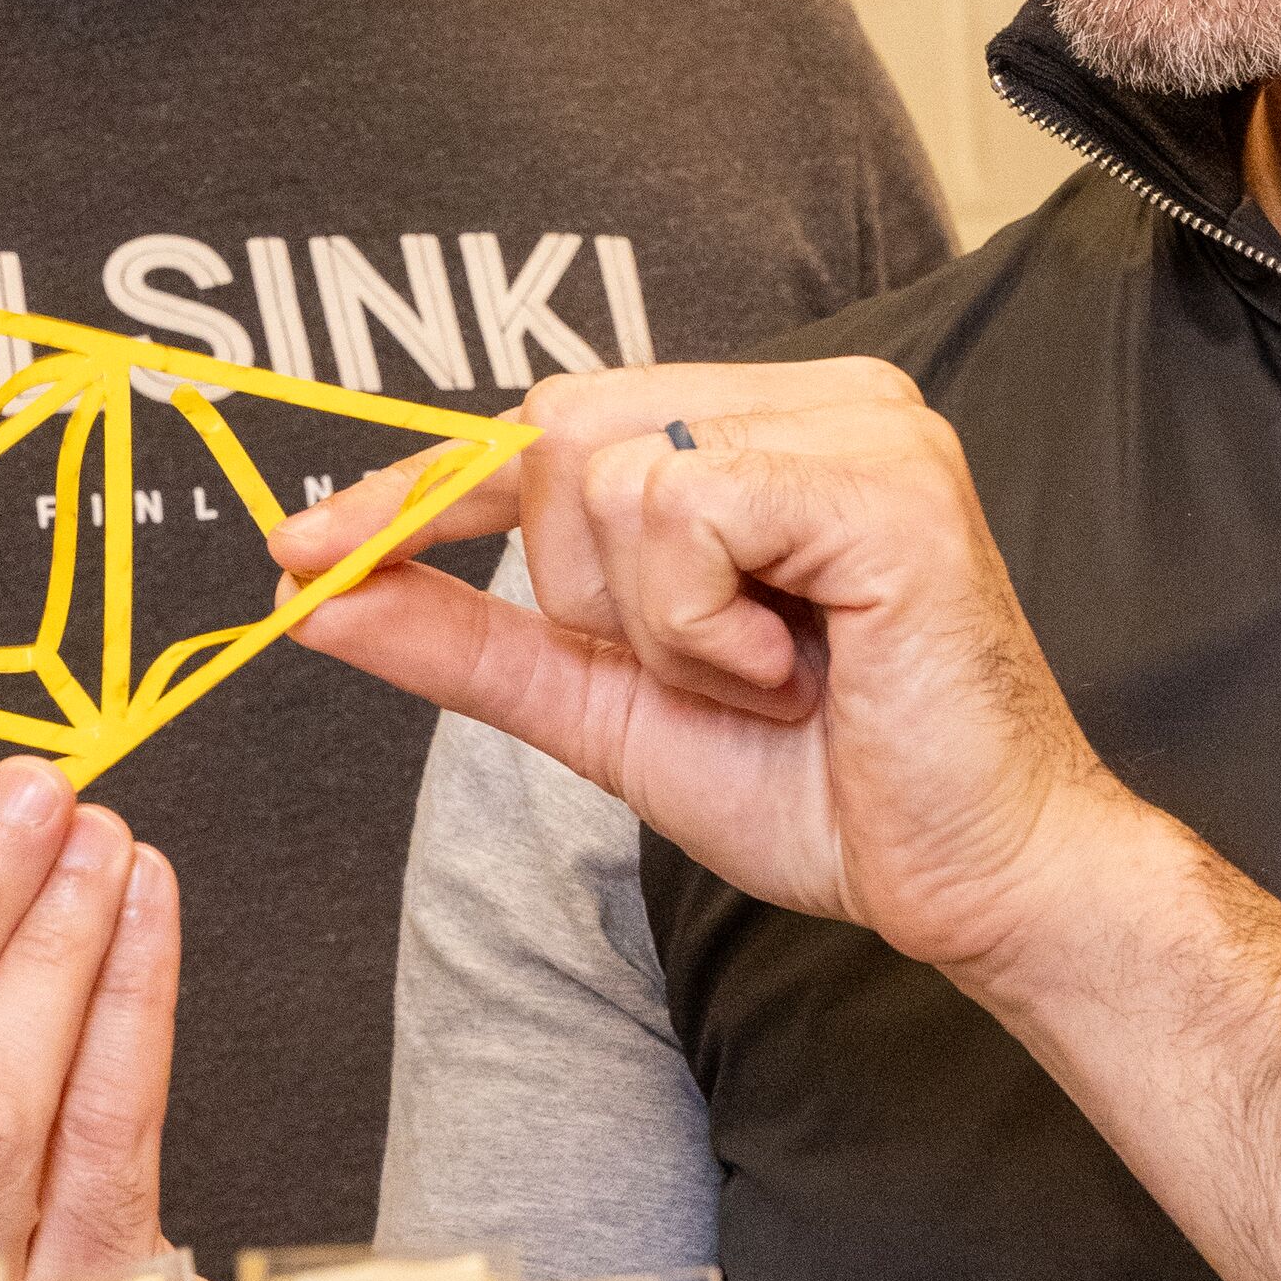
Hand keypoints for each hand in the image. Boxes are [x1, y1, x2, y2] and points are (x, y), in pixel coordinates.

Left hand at [277, 363, 1110, 1005]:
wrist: (973, 883)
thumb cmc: (828, 791)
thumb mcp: (609, 707)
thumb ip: (472, 643)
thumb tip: (316, 594)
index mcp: (765, 429)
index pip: (547, 425)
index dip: (423, 489)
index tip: (307, 550)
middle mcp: (819, 397)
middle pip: (560, 430)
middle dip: (579, 584)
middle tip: (707, 671)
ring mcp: (862, 424)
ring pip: (612, 471)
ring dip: (657, 623)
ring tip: (770, 676)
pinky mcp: (886, 479)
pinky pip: (687, 511)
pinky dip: (705, 625)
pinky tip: (798, 669)